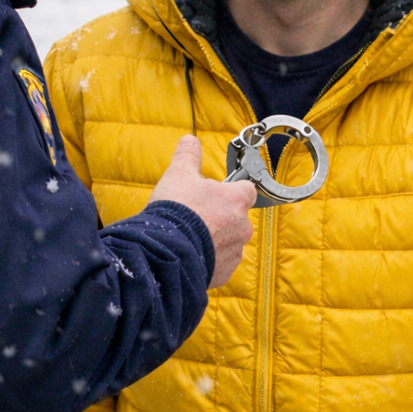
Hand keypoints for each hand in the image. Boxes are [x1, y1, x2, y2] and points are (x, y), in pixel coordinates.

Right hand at [150, 135, 255, 287]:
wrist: (165, 251)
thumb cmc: (176, 210)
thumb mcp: (178, 174)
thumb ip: (188, 156)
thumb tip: (189, 139)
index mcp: (237, 200)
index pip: (247, 190)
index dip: (232, 190)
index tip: (217, 192)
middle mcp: (242, 227)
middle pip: (236, 217)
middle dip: (220, 216)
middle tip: (196, 215)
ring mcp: (234, 252)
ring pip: (229, 242)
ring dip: (214, 239)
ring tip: (190, 237)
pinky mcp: (224, 273)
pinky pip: (220, 263)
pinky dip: (209, 260)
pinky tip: (190, 253)